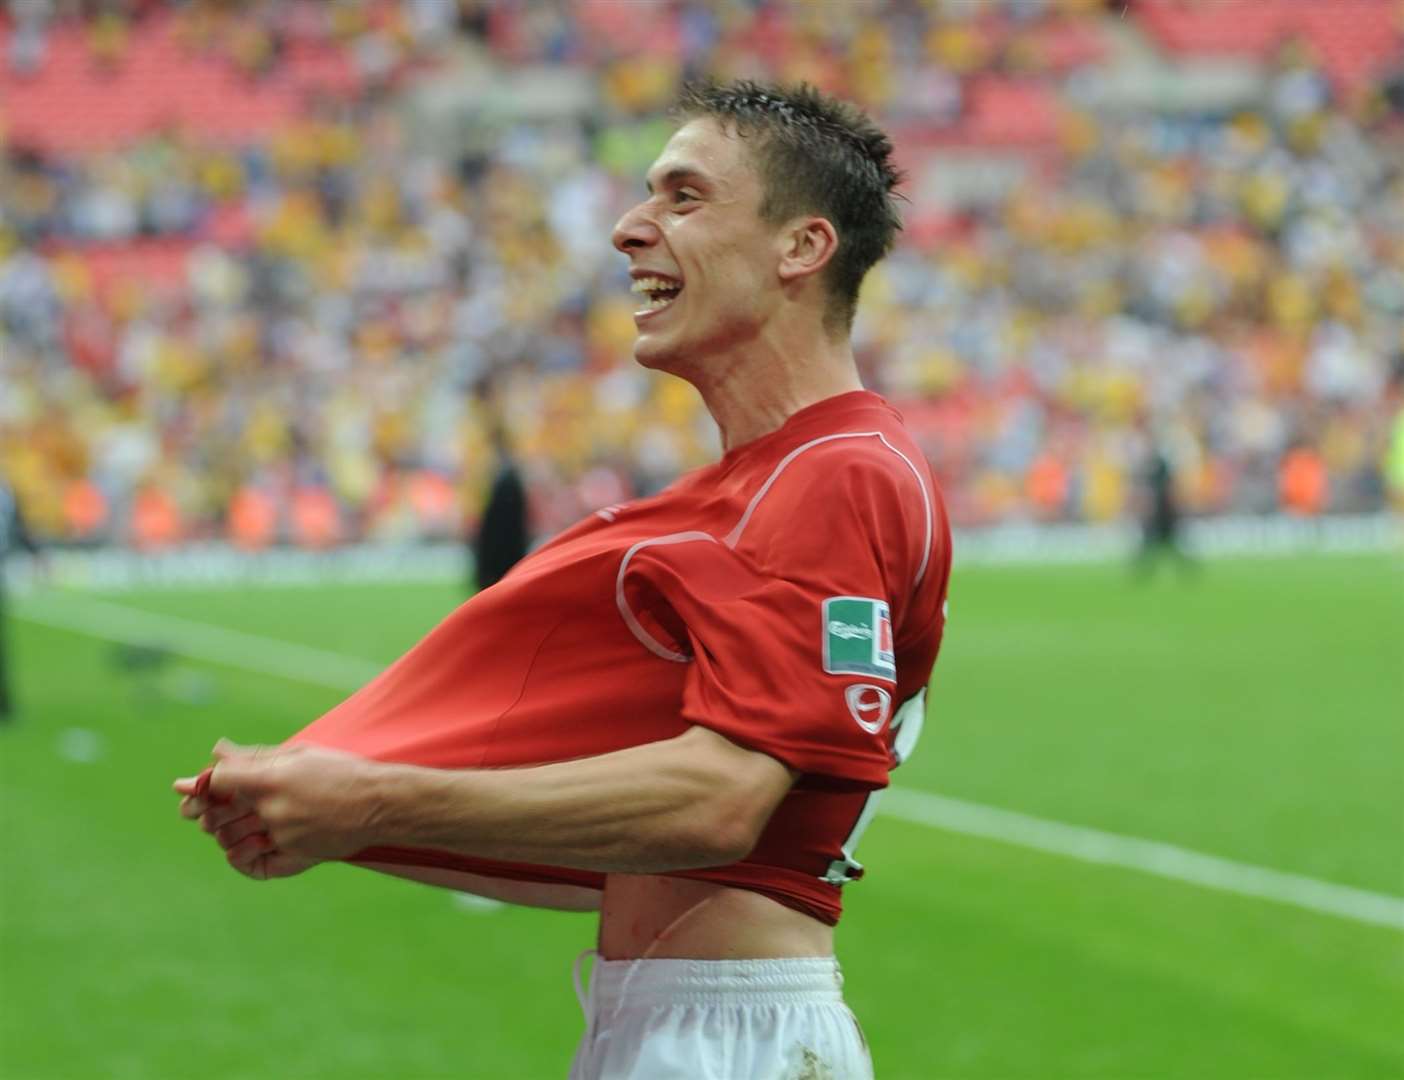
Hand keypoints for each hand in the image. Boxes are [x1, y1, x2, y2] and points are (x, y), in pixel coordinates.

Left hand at [186, 739, 382, 865]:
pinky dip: (240, 858)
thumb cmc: (341, 771)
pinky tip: (245, 847)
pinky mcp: (293, 856)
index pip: (218, 781)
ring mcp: (283, 837)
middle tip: (205, 807)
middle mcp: (274, 810)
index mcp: (273, 779)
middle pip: (217, 815)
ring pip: (229, 841)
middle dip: (207, 810)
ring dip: (224, 832)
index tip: (210, 784)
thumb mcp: (300, 753)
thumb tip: (216, 750)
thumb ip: (255, 756)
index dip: (206, 783)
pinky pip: (251, 865)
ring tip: (236, 823)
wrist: (380, 804)